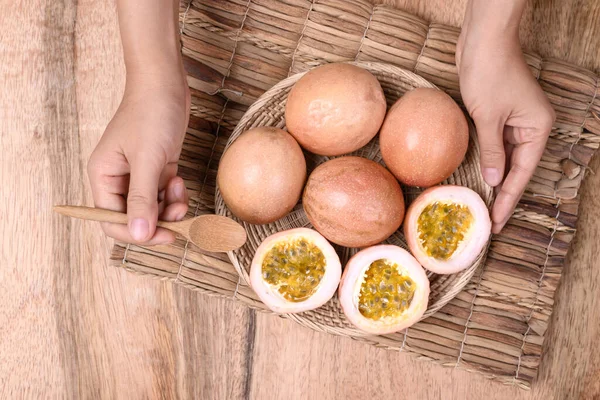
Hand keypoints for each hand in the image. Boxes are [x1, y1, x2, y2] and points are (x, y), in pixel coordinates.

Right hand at [88, 74, 190, 244]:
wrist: (165, 84)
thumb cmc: (151, 114)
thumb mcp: (147, 159)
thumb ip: (142, 199)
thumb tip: (139, 234)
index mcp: (103, 177)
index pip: (111, 221)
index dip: (136, 234)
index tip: (165, 235)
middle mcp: (117, 179)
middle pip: (135, 218)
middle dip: (159, 221)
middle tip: (181, 217)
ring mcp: (137, 175)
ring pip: (153, 209)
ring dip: (170, 208)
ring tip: (180, 191)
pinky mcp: (156, 169)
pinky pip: (164, 195)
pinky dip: (174, 195)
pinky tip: (179, 180)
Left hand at [456, 0, 554, 233]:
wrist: (482, 41)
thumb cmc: (489, 73)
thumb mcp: (488, 117)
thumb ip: (492, 151)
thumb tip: (495, 181)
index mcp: (537, 127)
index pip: (522, 173)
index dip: (508, 199)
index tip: (497, 222)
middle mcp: (531, 126)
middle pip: (517, 168)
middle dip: (503, 194)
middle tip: (490, 222)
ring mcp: (515, 121)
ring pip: (506, 158)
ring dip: (495, 179)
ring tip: (484, 206)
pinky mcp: (499, 115)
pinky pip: (495, 144)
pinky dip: (488, 160)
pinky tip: (480, 177)